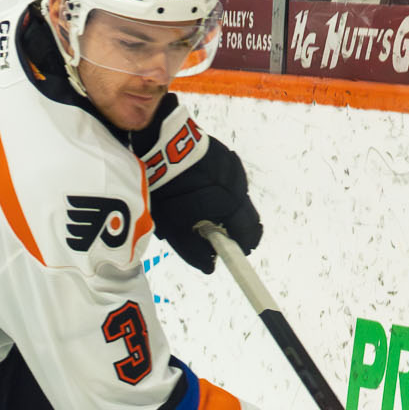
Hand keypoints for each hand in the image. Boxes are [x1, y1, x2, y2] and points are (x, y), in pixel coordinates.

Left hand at [149, 134, 260, 272]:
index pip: (248, 232)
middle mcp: (237, 186)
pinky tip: (205, 191)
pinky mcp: (225, 156)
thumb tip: (209, 267)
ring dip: (228, 207)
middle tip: (222, 236)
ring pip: (238, 196)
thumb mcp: (174, 225)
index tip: (237, 252)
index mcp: (229, 204)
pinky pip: (230, 180)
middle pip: (246, 214)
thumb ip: (193, 249)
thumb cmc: (166, 188)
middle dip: (236, 228)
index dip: (244, 245)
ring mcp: (233, 169)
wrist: (160, 142)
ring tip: (208, 211)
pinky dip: (222, 190)